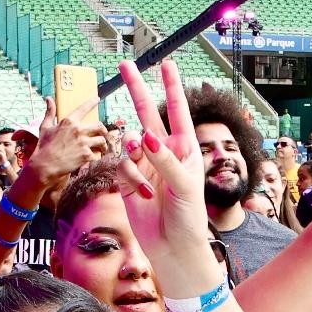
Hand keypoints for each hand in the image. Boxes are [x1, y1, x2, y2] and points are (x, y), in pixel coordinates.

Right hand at [25, 98, 108, 192]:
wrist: (45, 166)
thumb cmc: (44, 147)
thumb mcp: (45, 127)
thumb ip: (50, 112)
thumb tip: (48, 99)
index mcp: (69, 121)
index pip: (84, 108)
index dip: (92, 102)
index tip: (97, 99)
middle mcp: (78, 130)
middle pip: (99, 126)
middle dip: (104, 130)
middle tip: (103, 134)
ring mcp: (83, 143)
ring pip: (102, 140)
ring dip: (103, 145)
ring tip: (101, 148)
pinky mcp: (86, 155)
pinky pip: (97, 154)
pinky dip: (96, 157)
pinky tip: (94, 158)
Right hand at [114, 59, 223, 286]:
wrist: (173, 248)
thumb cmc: (189, 217)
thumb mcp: (184, 185)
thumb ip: (165, 159)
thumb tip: (147, 134)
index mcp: (184, 148)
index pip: (178, 110)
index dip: (172, 86)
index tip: (167, 63)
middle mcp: (164, 152)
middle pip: (148, 113)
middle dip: (137, 89)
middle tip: (125, 65)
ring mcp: (145, 165)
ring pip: (130, 142)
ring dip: (135, 155)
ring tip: (148, 182)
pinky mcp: (129, 181)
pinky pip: (122, 166)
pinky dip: (130, 177)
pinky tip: (142, 194)